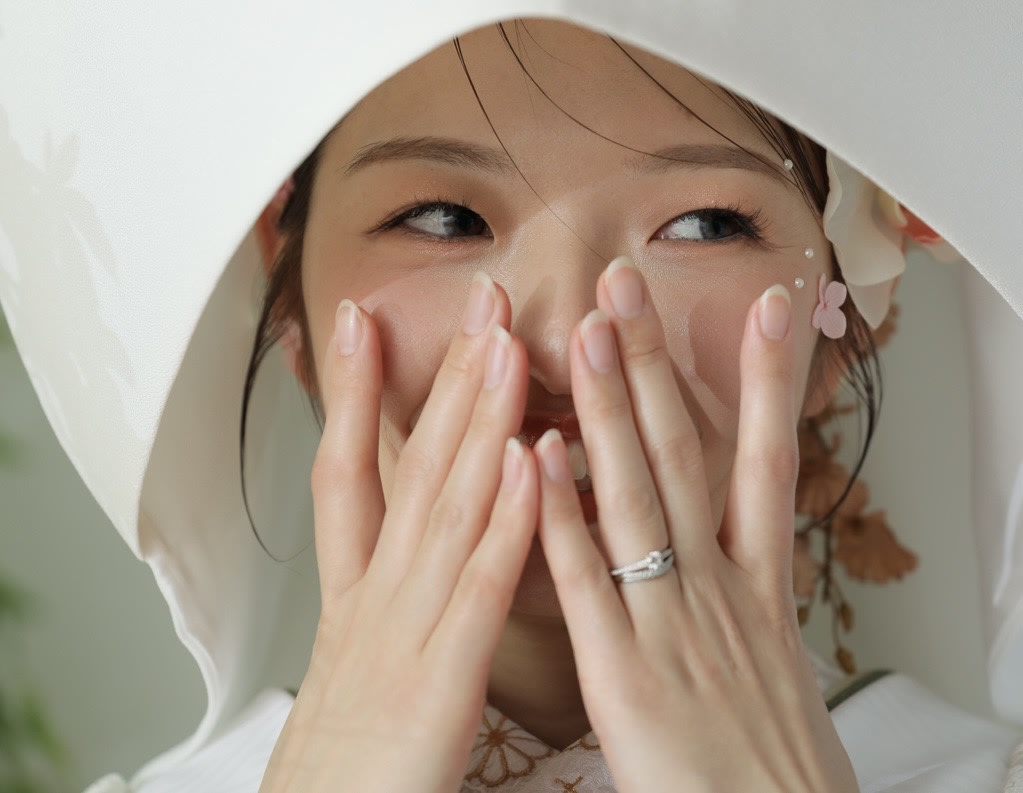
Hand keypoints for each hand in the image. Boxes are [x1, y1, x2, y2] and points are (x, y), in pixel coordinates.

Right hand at [260, 275, 538, 792]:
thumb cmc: (350, 774)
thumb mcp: (355, 673)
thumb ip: (382, 614)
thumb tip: (397, 569)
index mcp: (356, 600)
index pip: (352, 473)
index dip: (357, 394)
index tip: (366, 321)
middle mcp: (373, 597)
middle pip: (407, 466)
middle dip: (439, 375)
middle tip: (473, 293)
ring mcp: (403, 631)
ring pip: (443, 505)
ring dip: (475, 419)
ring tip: (502, 341)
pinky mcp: (439, 678)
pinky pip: (478, 587)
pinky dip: (501, 519)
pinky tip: (524, 458)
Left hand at [533, 260, 858, 792]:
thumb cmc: (783, 778)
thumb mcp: (784, 677)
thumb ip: (758, 616)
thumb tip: (752, 581)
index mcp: (762, 589)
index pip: (767, 460)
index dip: (769, 380)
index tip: (771, 308)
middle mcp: (723, 589)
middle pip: (692, 454)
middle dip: (659, 362)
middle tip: (631, 280)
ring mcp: (676, 626)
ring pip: (640, 496)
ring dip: (610, 409)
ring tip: (585, 330)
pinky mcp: (628, 677)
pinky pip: (590, 584)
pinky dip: (564, 517)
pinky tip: (538, 457)